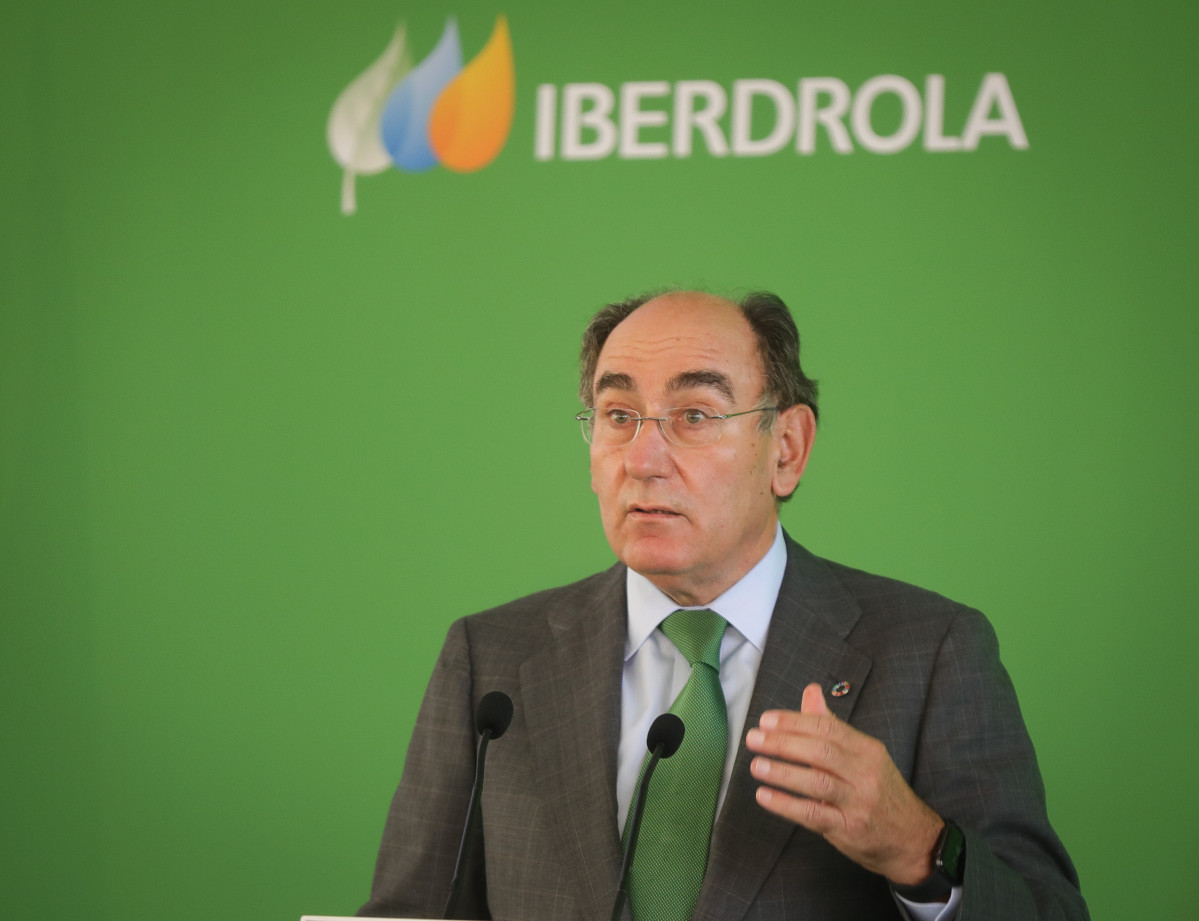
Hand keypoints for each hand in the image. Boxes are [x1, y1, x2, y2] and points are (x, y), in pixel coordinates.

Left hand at [745, 683, 943, 885]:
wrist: (913, 837)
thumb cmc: (880, 791)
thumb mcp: (863, 754)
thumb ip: (831, 724)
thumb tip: (811, 691)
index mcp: (867, 749)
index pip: (828, 727)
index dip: (794, 722)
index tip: (766, 720)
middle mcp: (865, 773)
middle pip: (821, 751)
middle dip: (784, 743)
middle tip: (754, 738)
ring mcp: (858, 802)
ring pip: (818, 782)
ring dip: (783, 773)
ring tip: (756, 765)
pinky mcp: (849, 828)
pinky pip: (814, 815)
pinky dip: (786, 805)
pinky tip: (765, 796)